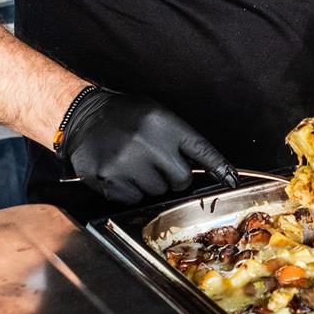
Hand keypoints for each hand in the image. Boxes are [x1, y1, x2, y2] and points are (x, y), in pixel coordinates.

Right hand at [59, 89, 237, 203]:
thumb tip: (212, 170)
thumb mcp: (157, 116)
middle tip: (154, 162)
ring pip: (156, 192)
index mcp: (163, 123)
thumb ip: (180, 140)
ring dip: (148, 184)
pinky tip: (119, 173)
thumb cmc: (125, 117)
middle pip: (180, 180)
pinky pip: (132, 199)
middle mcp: (146, 142)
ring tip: (132, 164)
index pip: (201, 150)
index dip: (219, 168)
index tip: (232, 180)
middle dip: (172, 177)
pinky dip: (128, 192)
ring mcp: (126, 162)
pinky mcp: (108, 178)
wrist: (82, 114)